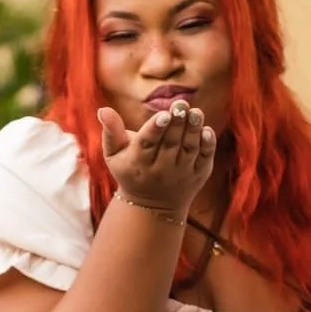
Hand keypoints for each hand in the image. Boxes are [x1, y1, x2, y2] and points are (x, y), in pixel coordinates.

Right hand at [98, 99, 215, 214]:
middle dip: (177, 123)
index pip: (147, 143)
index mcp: (139, 161)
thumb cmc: (130, 171)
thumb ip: (111, 131)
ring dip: (193, 130)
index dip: (156, 129)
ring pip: (189, 149)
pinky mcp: (198, 174)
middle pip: (170, 143)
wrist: (152, 206)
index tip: (164, 115)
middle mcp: (161, 169)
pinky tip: (206, 130)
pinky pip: (204, 158)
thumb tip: (103, 109)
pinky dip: (207, 145)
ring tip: (195, 112)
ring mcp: (181, 173)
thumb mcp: (114, 155)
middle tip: (181, 104)